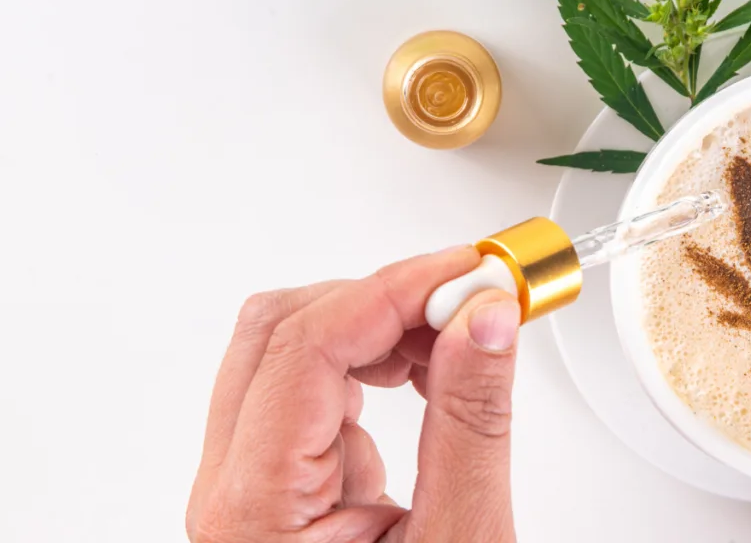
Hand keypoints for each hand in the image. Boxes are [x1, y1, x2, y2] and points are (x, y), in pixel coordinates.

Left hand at [186, 246, 520, 542]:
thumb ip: (471, 422)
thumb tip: (482, 319)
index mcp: (255, 511)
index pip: (307, 346)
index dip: (395, 290)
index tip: (471, 273)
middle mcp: (233, 490)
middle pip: (280, 330)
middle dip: (381, 297)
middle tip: (469, 297)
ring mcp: (251, 484)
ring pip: (291, 348)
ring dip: (377, 325)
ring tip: (456, 338)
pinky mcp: (281, 480)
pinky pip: (311, 387)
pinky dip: (372, 362)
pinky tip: (426, 381)